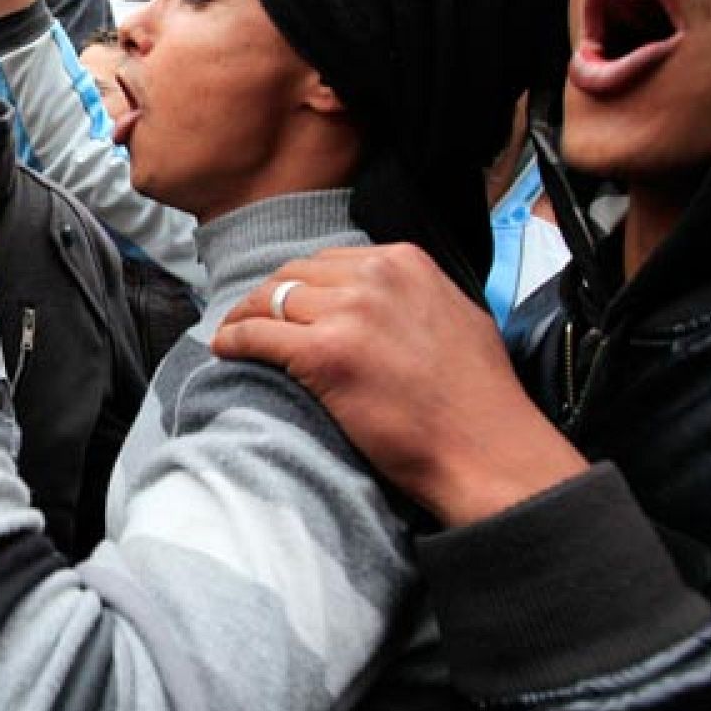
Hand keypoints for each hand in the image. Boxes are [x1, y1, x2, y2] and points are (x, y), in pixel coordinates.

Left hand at [210, 243, 586, 525]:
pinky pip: (258, 336)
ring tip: (232, 334)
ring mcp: (349, 313)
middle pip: (294, 275)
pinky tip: (224, 350)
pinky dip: (233, 340)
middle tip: (249, 319)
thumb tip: (377, 300)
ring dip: (244, 317)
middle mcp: (376, 278)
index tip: (285, 303)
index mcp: (406, 263)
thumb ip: (411, 296)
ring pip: (270, 300)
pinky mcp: (324, 353)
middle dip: (267, 297)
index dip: (299, 284)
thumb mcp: (454, 316)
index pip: (330, 260)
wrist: (486, 450)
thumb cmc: (477, 399)